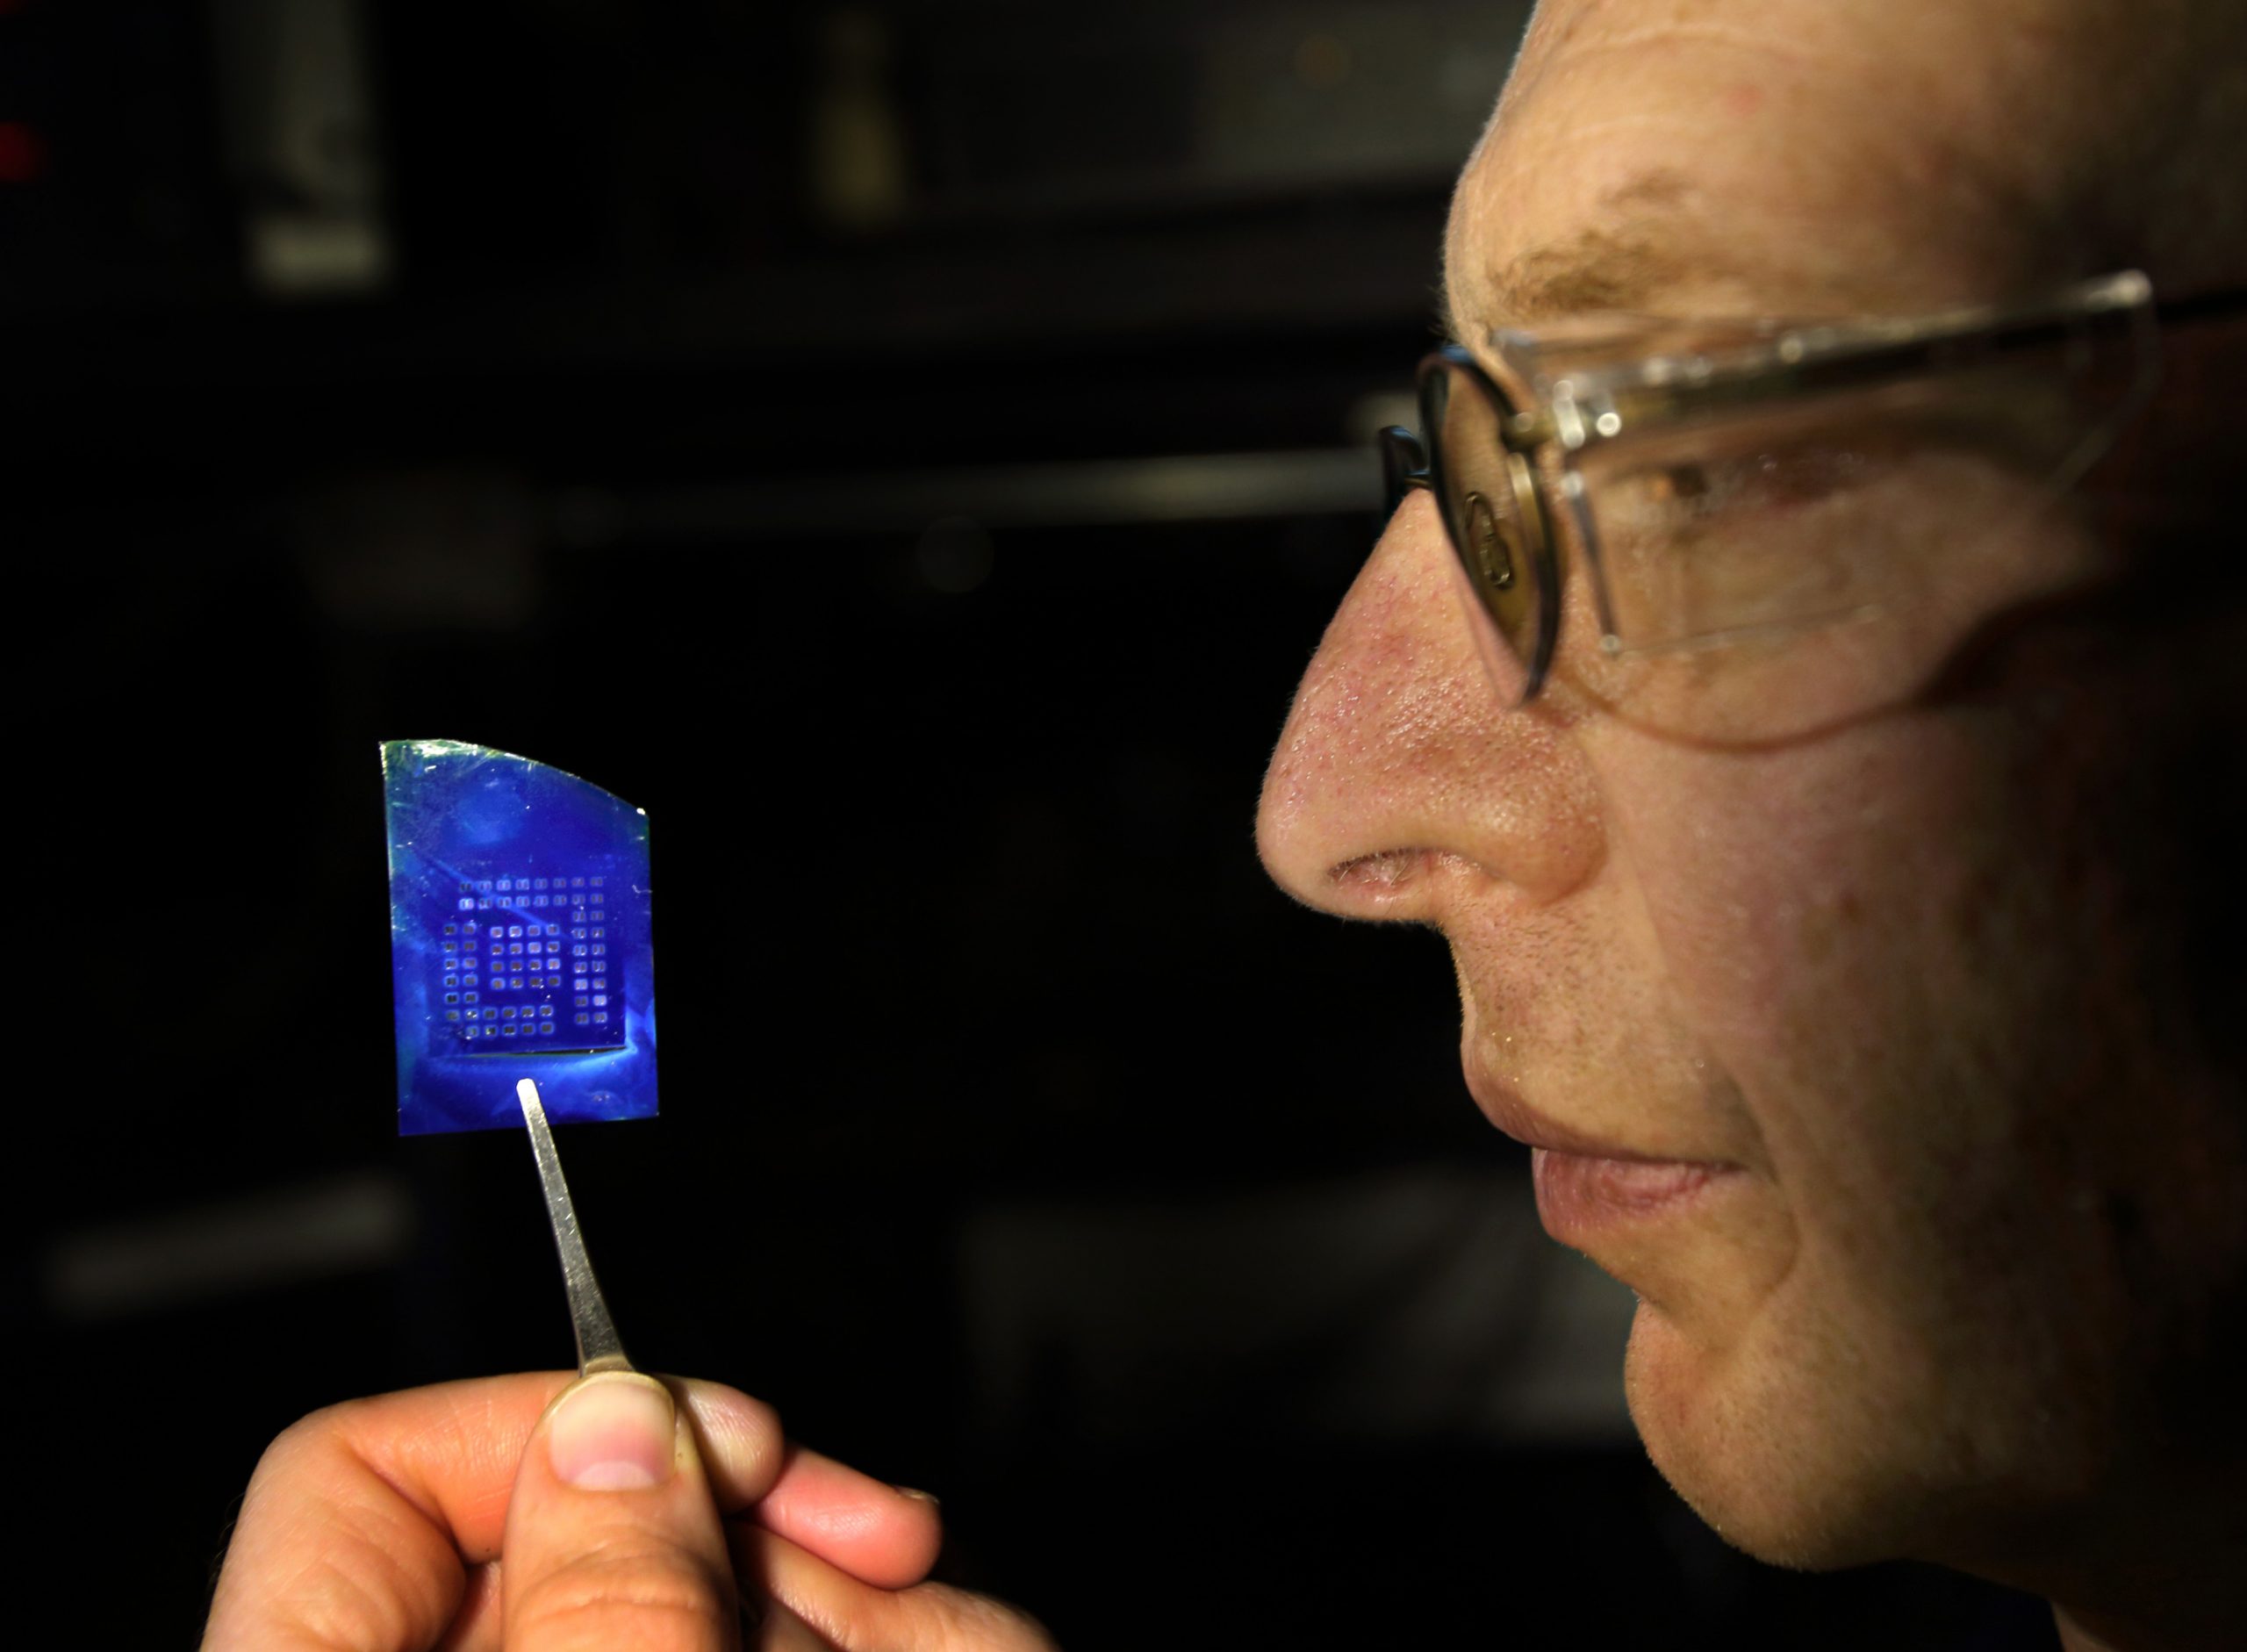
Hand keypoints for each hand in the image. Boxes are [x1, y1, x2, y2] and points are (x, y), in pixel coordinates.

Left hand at [201, 1370, 1055, 1650]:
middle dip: (773, 1523)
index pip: (367, 1473)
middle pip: (600, 1528)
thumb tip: (619, 1426)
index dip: (547, 1423)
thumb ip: (598, 1600)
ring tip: (971, 1635)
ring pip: (741, 1599)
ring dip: (876, 1600)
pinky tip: (965, 1650)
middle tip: (882, 1547)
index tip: (716, 1443)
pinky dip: (909, 1651)